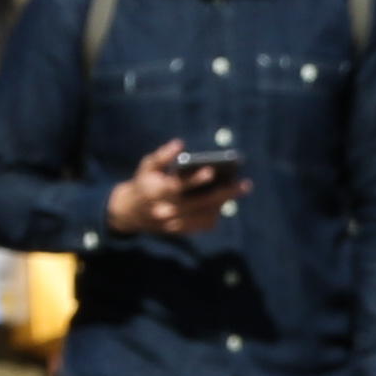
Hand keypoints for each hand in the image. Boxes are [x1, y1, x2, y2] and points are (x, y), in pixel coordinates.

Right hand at [107, 140, 240, 236]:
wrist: (130, 213)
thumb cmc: (143, 183)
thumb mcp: (148, 166)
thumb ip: (162, 155)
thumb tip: (180, 144)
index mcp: (157, 191)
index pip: (177, 186)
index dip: (194, 179)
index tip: (211, 170)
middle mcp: (166, 210)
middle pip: (200, 203)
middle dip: (224, 193)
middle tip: (245, 184)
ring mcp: (173, 223)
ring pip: (205, 215)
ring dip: (223, 203)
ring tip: (238, 189)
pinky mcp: (179, 231)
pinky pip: (203, 224)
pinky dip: (215, 213)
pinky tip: (224, 202)